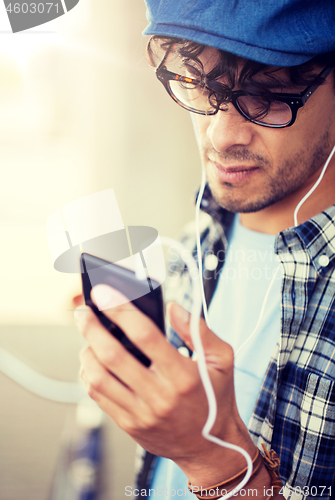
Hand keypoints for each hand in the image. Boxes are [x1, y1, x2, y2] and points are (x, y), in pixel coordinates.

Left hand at [76, 284, 255, 484]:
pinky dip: (89, 374)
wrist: (210, 447)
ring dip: (87, 351)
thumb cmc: (216, 398)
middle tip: (83, 311)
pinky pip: (99, 396)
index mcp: (183, 376)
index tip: (103, 293)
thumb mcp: (221, 360)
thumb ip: (198, 330)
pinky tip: (92, 360)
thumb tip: (172, 307)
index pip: (145, 335)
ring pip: (99, 377)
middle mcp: (159, 396)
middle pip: (113, 355)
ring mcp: (141, 413)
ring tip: (88, 336)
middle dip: (92, 328)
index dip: (120, 310)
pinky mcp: (129, 425)